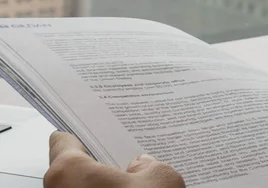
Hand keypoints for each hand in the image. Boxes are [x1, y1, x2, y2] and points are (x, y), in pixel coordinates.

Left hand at [45, 132, 184, 187]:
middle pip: (74, 170)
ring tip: (136, 183)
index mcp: (69, 173)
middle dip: (101, 164)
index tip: (97, 127)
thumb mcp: (161, 180)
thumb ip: (150, 165)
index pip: (64, 141)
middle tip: (128, 156)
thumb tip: (141, 167)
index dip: (84, 132)